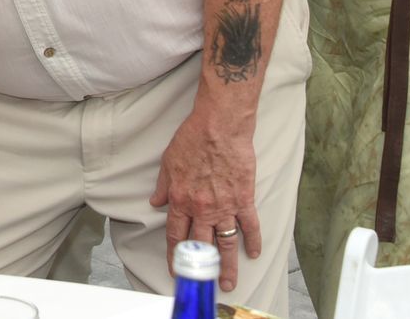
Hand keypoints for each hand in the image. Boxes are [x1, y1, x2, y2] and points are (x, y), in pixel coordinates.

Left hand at [149, 110, 260, 291]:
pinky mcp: (244, 199)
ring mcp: (224, 206)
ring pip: (225, 243)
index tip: (175, 267)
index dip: (174, 254)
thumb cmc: (192, 138)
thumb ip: (163, 185)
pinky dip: (253, 241)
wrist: (219, 126)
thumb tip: (156, 202)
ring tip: (228, 281)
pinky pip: (250, 226)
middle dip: (200, 267)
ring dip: (226, 265)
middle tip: (203, 282)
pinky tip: (254, 253)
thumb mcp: (168, 161)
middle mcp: (201, 208)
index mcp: (180, 199)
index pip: (175, 235)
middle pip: (200, 245)